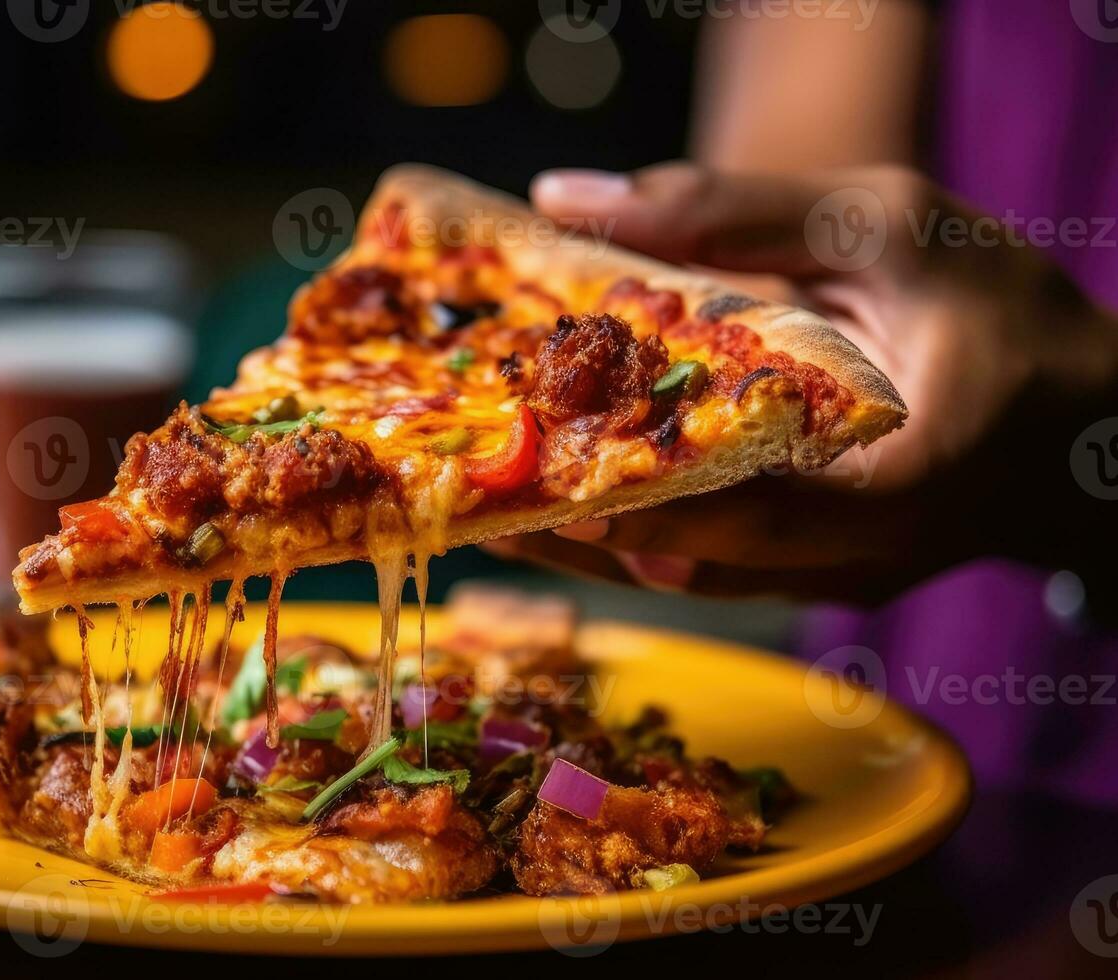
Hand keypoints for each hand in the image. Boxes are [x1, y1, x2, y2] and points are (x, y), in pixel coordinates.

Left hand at [486, 163, 1117, 601]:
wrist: (1084, 422)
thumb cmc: (1004, 315)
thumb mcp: (890, 228)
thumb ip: (735, 215)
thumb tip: (570, 197)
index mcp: (903, 481)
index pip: (766, 512)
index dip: (651, 499)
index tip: (550, 477)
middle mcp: (858, 555)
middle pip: (693, 559)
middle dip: (574, 524)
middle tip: (468, 485)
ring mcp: (833, 579)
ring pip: (684, 574)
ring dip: (578, 536)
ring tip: (477, 494)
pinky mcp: (812, 574)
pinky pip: (703, 563)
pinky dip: (625, 528)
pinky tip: (552, 489)